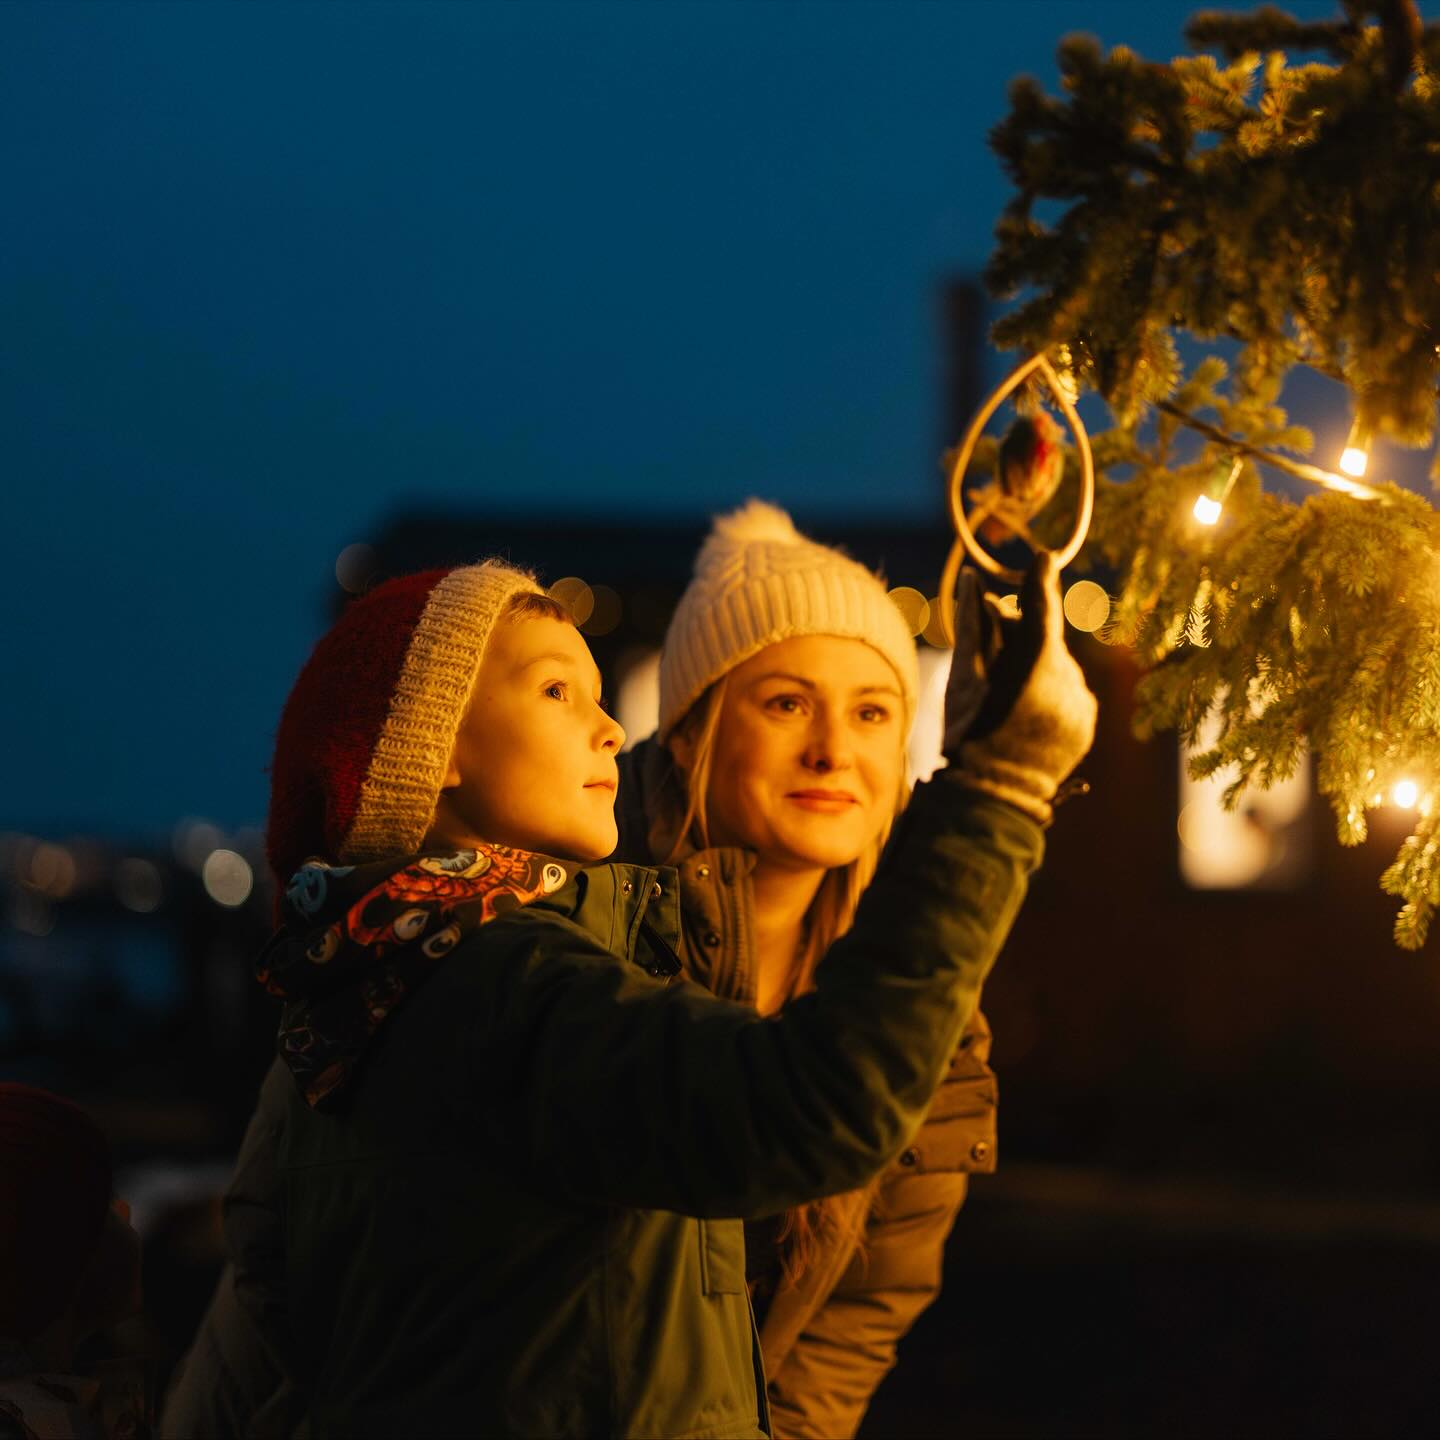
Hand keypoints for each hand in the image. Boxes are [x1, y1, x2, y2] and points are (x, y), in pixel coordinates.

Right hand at [942, 552, 1097, 824]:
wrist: (996, 794)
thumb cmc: (970, 734)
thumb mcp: (963, 679)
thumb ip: (972, 627)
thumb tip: (973, 581)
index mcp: (1035, 665)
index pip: (1042, 609)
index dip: (1041, 580)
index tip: (1042, 557)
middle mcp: (1068, 679)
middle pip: (1046, 641)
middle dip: (1024, 637)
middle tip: (996, 646)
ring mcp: (1082, 702)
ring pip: (1059, 667)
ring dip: (1036, 669)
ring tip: (1008, 694)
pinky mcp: (1088, 720)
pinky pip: (1070, 693)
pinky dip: (1050, 693)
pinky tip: (1026, 713)